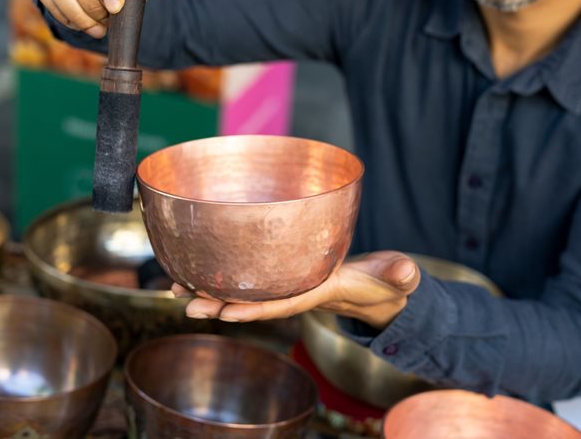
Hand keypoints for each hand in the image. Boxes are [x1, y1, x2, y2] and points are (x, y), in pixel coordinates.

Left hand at [172, 251, 421, 328]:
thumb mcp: (396, 278)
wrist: (375, 289)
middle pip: (250, 302)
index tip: (225, 312)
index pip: (282, 304)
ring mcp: (285, 285)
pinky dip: (222, 273)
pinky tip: (196, 267)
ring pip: (241, 291)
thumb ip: (400, 275)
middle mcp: (293, 292)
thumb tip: (406, 273)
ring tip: (174, 287)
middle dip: (217, 303)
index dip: (254, 310)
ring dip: (209, 290)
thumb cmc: (385, 283)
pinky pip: (247, 276)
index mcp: (317, 293)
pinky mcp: (281, 274)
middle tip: (182, 301)